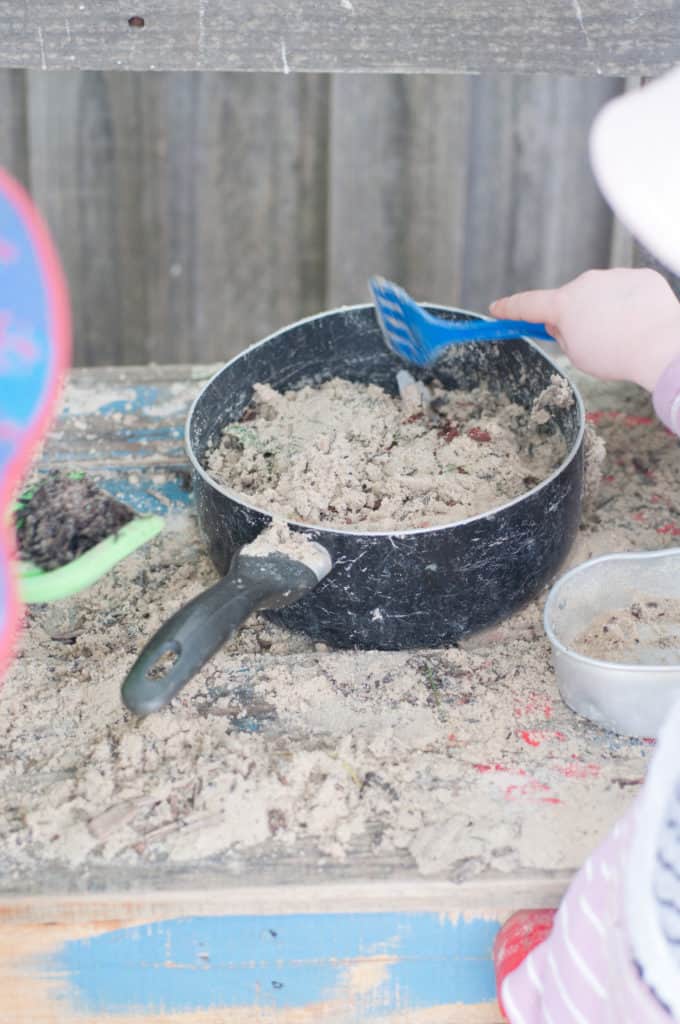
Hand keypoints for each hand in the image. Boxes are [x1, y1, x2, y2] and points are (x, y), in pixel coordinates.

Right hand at [489, 268, 679, 390]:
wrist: (661, 346)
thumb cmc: (616, 355)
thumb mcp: (577, 355)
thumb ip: (564, 336)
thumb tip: (567, 324)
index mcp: (564, 304)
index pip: (528, 305)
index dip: (509, 309)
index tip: (496, 308)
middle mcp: (586, 282)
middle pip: (569, 300)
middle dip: (573, 317)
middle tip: (590, 341)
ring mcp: (614, 276)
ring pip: (600, 294)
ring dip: (604, 311)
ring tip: (621, 336)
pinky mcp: (640, 277)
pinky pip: (627, 291)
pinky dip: (629, 306)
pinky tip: (639, 324)